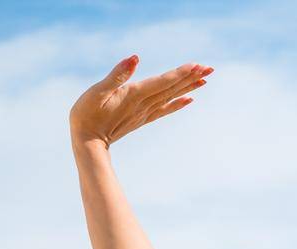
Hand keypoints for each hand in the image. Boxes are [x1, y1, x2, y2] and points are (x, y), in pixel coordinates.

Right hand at [69, 54, 211, 146]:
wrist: (87, 143)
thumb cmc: (86, 115)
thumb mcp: (97, 91)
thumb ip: (117, 75)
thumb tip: (134, 58)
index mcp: (135, 94)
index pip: (163, 81)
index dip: (181, 73)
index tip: (198, 66)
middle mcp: (144, 104)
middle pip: (172, 88)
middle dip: (191, 78)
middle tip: (210, 68)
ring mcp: (144, 112)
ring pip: (171, 97)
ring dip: (188, 87)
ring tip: (204, 79)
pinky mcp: (141, 119)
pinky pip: (164, 110)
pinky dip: (178, 104)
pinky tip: (188, 100)